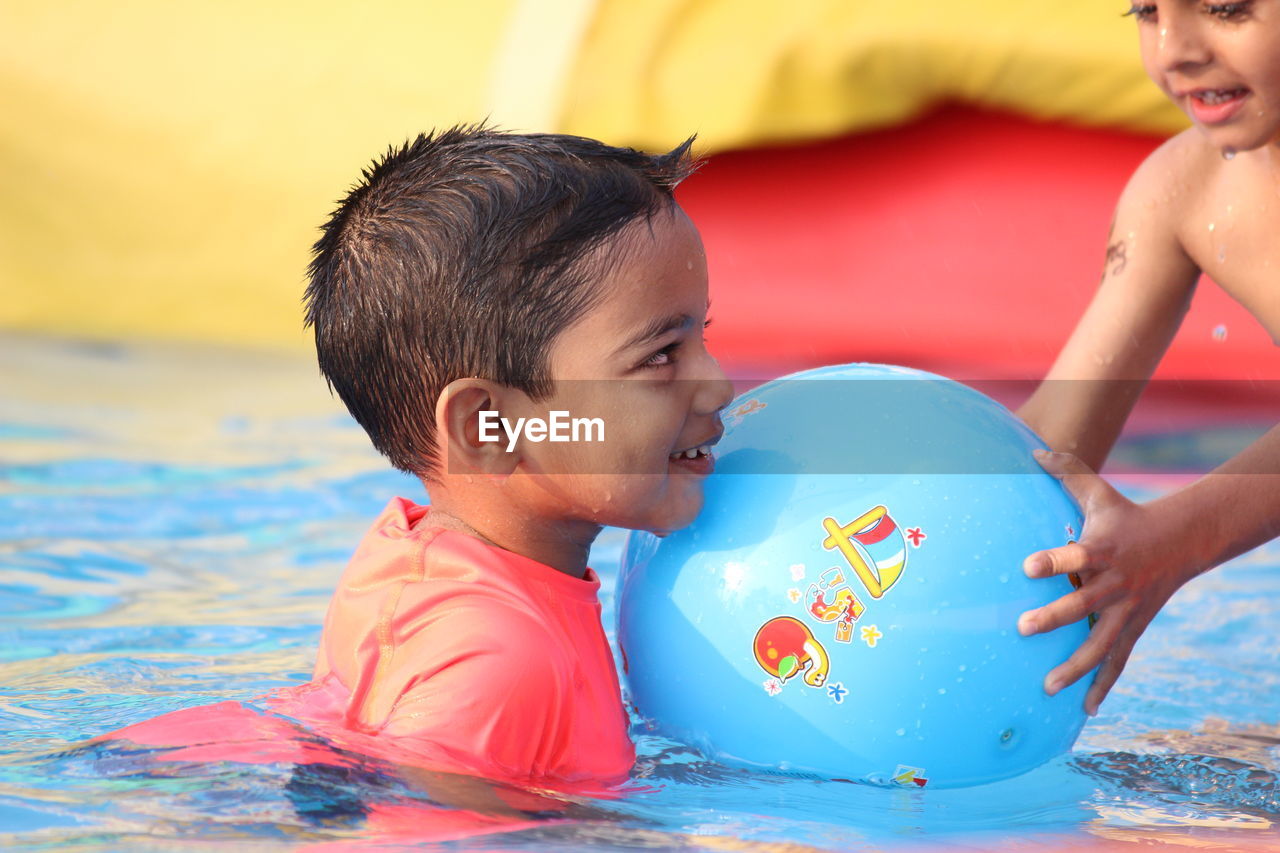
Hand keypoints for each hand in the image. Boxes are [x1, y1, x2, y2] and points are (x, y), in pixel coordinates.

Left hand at [1016, 450, 1197, 714]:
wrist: (1180, 541)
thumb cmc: (1125, 515)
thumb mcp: (1098, 491)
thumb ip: (1065, 470)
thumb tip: (1032, 448)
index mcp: (1101, 549)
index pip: (1075, 554)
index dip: (1053, 560)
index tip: (1027, 566)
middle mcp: (1113, 584)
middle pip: (1083, 605)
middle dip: (1054, 618)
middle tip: (1023, 628)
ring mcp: (1124, 611)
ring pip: (1100, 644)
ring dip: (1074, 667)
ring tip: (1046, 686)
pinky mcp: (1132, 628)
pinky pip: (1116, 661)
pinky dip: (1102, 686)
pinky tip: (1085, 709)